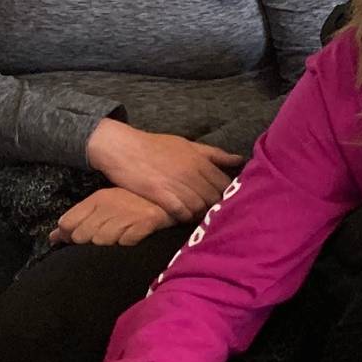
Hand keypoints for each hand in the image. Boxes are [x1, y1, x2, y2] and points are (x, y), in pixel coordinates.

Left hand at [52, 186, 175, 247]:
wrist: (173, 196)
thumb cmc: (136, 201)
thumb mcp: (105, 203)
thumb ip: (78, 218)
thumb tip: (52, 237)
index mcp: (97, 199)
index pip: (67, 223)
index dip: (70, 234)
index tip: (80, 236)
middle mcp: (109, 206)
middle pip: (81, 236)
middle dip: (88, 241)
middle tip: (104, 236)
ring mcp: (127, 215)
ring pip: (101, 241)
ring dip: (108, 243)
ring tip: (119, 237)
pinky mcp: (145, 223)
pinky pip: (125, 242)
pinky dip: (127, 243)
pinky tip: (133, 237)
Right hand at [85, 120, 241, 220]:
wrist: (122, 147)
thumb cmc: (155, 145)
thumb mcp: (188, 144)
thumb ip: (214, 154)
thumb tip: (239, 159)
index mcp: (200, 160)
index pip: (224, 183)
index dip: (226, 194)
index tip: (223, 200)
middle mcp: (191, 173)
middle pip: (214, 197)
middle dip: (214, 206)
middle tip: (210, 211)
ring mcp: (176, 184)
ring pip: (199, 207)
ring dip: (200, 214)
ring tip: (197, 215)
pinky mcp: (159, 194)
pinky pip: (181, 211)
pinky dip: (184, 217)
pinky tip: (183, 216)